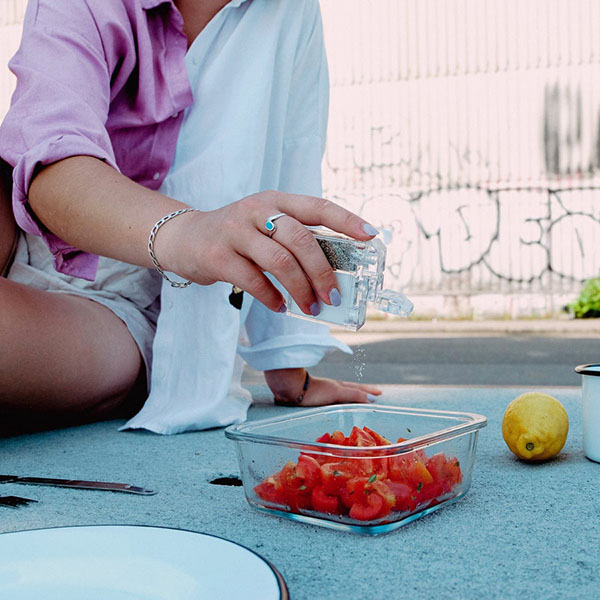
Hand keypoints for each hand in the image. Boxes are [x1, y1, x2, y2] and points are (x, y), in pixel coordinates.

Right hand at [155, 190, 378, 314]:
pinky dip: (272, 297)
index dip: (347, 220)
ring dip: (302, 289)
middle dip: (323, 272)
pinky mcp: (218, 256)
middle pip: (301, 239)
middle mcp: (256, 210)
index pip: (318, 206)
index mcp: (275, 200)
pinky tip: (279, 306)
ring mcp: (235, 232)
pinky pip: (254, 281)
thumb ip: (293, 239)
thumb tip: (333, 271)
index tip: (371, 236)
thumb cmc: (235, 236)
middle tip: (334, 296)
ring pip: (280, 261)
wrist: (182, 237)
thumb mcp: (264, 225)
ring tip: (312, 309)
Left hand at [264, 368, 381, 406]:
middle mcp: (332, 389)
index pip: (357, 388)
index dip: (368, 391)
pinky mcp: (314, 400)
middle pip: (350, 389)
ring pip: (340, 395)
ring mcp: (323, 394)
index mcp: (338, 387)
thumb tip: (373, 399)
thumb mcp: (336, 392)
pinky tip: (334, 407)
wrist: (290, 389)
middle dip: (362, 392)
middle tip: (374, 394)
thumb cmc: (314, 391)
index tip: (380, 393)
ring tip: (357, 400)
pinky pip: (330, 402)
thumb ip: (353, 395)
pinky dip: (337, 404)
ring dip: (350, 397)